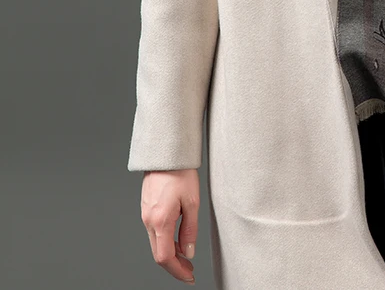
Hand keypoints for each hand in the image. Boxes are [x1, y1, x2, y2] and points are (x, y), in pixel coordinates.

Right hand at [140, 168, 199, 283]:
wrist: (166, 154)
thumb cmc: (181, 173)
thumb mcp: (192, 202)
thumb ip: (190, 229)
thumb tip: (188, 252)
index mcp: (160, 220)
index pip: (165, 257)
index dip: (177, 270)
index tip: (189, 275)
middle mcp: (149, 220)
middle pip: (158, 254)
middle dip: (174, 266)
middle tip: (189, 271)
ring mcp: (145, 215)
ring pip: (156, 243)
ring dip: (170, 253)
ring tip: (186, 256)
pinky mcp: (146, 209)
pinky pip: (154, 232)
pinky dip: (165, 241)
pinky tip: (177, 239)